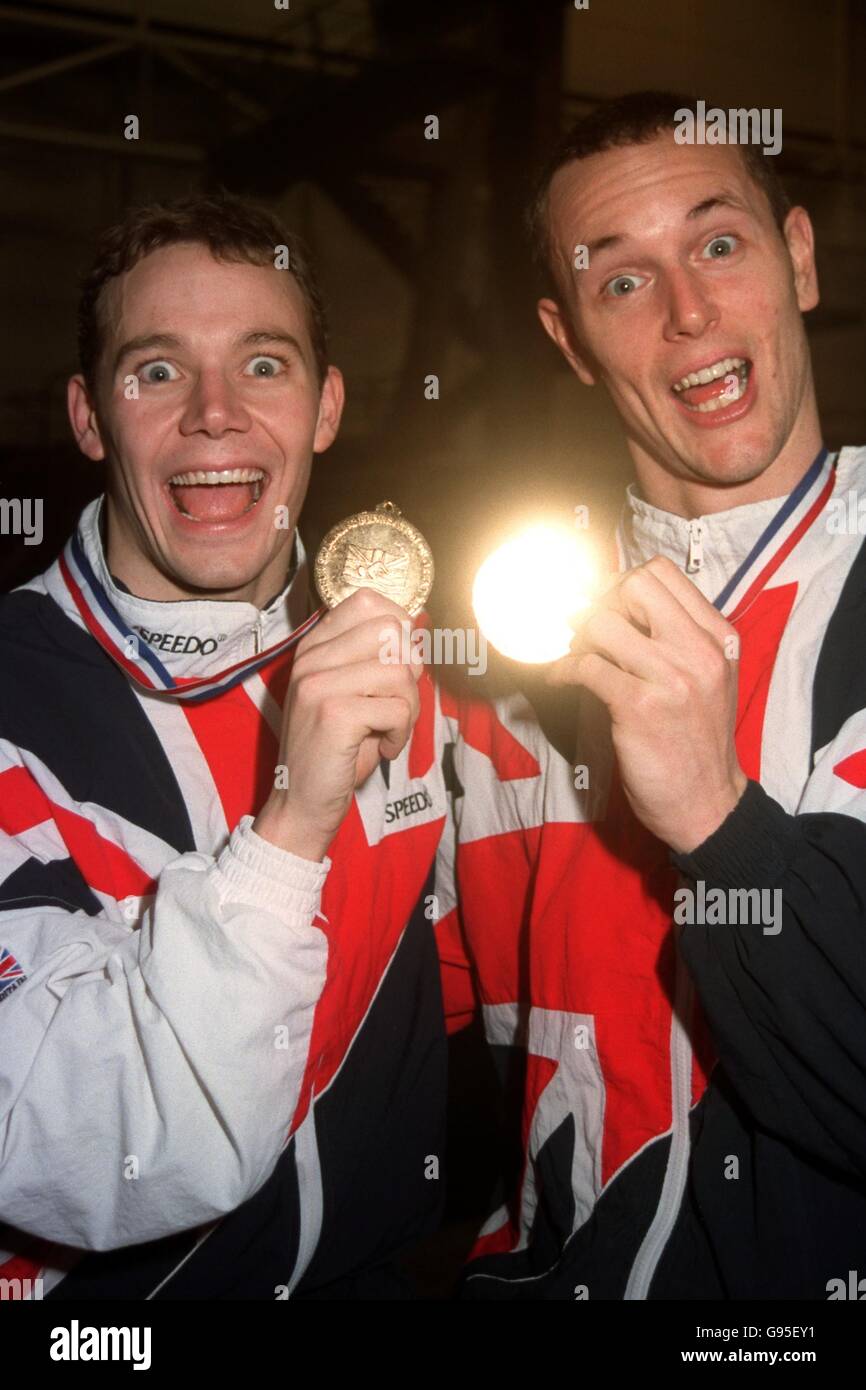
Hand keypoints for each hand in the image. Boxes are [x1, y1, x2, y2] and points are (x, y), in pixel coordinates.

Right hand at [253, 588, 422, 860]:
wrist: (302, 801)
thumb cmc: (338, 748)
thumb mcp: (354, 693)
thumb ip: (377, 658)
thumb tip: (421, 630)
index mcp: (315, 646)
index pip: (368, 601)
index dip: (399, 630)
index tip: (395, 668)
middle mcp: (311, 657)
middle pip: (391, 630)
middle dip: (409, 670)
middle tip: (395, 704)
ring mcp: (317, 682)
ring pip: (400, 672)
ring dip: (409, 709)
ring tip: (389, 730)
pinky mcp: (333, 713)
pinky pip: (398, 709)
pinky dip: (402, 735)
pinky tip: (383, 748)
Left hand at [547, 555, 747, 851]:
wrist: (708, 802)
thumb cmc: (699, 740)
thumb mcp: (708, 679)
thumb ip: (678, 640)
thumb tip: (618, 608)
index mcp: (718, 637)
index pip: (664, 573)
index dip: (623, 581)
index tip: (607, 605)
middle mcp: (699, 650)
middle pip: (634, 585)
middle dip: (599, 599)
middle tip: (586, 627)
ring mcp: (670, 677)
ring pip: (603, 622)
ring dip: (577, 634)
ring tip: (574, 653)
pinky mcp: (639, 706)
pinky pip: (586, 666)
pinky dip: (563, 669)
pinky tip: (560, 678)